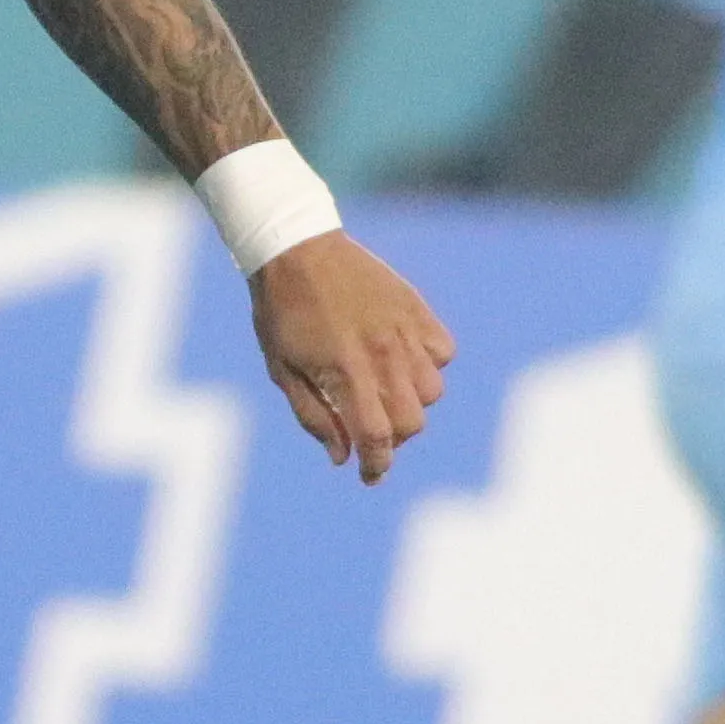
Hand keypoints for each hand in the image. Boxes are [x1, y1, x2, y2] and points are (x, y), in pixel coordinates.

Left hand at [251, 231, 454, 484]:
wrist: (296, 247)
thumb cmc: (281, 313)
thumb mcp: (282, 370)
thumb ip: (314, 417)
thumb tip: (342, 457)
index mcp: (345, 372)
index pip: (376, 437)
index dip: (376, 466)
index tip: (369, 476)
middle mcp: (382, 354)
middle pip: (411, 422)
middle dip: (391, 438)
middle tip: (369, 429)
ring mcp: (404, 330)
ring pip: (433, 391)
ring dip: (411, 403)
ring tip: (384, 392)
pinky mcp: (416, 309)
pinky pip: (443, 352)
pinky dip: (429, 366)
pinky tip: (403, 360)